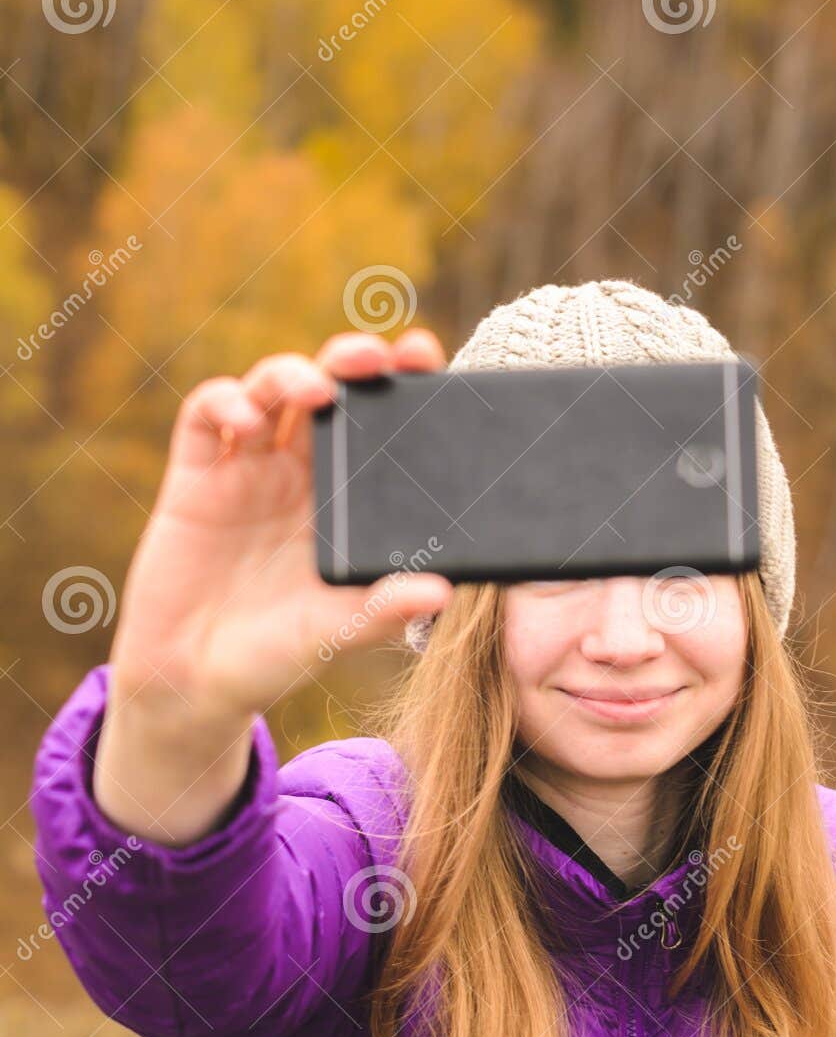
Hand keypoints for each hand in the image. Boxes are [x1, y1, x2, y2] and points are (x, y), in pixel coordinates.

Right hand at [108, 328, 453, 720]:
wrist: (194, 681)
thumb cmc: (274, 656)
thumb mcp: (336, 633)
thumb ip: (383, 610)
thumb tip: (441, 591)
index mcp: (344, 502)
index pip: (378, 426)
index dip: (400, 385)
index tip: (427, 359)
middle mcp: (298, 475)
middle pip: (329, 390)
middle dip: (350, 360)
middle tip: (375, 355)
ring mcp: (246, 470)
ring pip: (269, 390)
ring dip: (290, 374)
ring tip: (313, 390)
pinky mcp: (194, 478)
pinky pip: (204, 417)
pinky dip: (225, 403)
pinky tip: (244, 423)